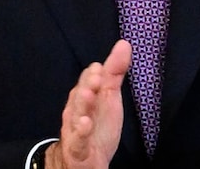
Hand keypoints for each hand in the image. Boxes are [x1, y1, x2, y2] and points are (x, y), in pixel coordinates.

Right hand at [47, 40, 130, 168]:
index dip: (93, 75)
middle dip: (87, 85)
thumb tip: (124, 43)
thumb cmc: (97, 123)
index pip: (87, 80)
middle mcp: (77, 109)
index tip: (100, 67)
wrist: (86, 158)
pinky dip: (80, 132)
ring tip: (89, 94)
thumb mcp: (109, 96)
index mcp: (85, 95)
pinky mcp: (78, 147)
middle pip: (81, 94)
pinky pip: (78, 139)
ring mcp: (75, 128)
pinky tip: (86, 124)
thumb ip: (114, 71)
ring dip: (82, 104)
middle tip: (96, 75)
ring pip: (76, 114)